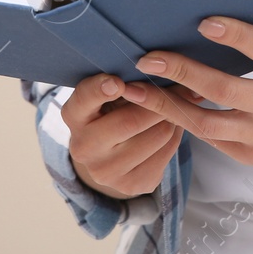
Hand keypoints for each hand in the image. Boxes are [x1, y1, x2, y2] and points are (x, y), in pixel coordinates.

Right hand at [61, 72, 190, 198]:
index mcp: (75, 116)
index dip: (100, 90)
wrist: (106, 154)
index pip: (85, 99)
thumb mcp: (108, 92)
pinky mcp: (131, 185)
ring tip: (173, 107)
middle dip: (159, 101)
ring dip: (172, 117)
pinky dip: (176, 134)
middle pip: (130, 121)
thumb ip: (124, 80)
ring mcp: (106, 172)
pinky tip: (171, 126)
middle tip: (177, 86)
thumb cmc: (110, 110)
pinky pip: (168, 152)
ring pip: (158, 135)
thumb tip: (164, 68)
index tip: (117, 82)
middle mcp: (84, 148)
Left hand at [121, 17, 252, 173]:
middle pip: (223, 90)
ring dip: (166, 105)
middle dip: (182, 71)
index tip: (203, 22)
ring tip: (136, 90)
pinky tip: (160, 105)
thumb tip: (228, 0)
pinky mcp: (252, 156)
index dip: (234, 35)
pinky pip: (211, 139)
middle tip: (147, 58)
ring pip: (207, 124)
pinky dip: (182, 120)